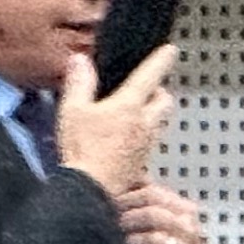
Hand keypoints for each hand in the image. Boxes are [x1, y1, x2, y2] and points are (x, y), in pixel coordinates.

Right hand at [52, 43, 172, 195]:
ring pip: (159, 122)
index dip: (161, 60)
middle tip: (148, 87)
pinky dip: (144, 133)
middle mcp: (143, 125)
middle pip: (165, 101)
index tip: (171, 51)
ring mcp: (145, 145)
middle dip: (159, 91)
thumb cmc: (82, 152)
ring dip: (152, 113)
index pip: (150, 76)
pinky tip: (128, 137)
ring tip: (136, 111)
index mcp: (129, 107)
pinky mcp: (142, 163)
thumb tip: (81, 60)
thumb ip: (79, 83)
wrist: (91, 192)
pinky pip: (149, 141)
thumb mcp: (72, 111)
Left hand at [117, 180, 207, 243]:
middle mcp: (191, 231)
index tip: (108, 204)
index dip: (126, 197)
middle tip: (110, 226)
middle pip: (153, 214)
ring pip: (156, 239)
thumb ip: (146, 200)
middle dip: (127, 219)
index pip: (152, 193)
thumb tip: (126, 175)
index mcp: (185, 211)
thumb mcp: (159, 223)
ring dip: (132, 241)